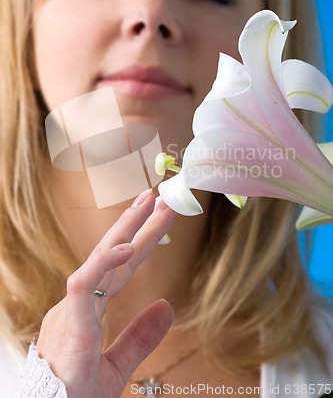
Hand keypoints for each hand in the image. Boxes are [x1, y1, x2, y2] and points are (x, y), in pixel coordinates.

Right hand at [36, 190, 176, 397]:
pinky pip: (84, 284)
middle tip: (158, 197)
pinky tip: (126, 247)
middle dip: (136, 224)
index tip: (160, 220)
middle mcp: (80, 302)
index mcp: (88, 310)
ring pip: (99, 259)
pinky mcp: (69, 322)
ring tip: (149, 203)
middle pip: (112, 255)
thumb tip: (167, 307)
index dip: (142, 243)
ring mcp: (73, 309)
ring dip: (126, 229)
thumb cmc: (74, 396)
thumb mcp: (117, 365)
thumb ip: (140, 336)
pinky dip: (104, 264)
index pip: (120, 269)